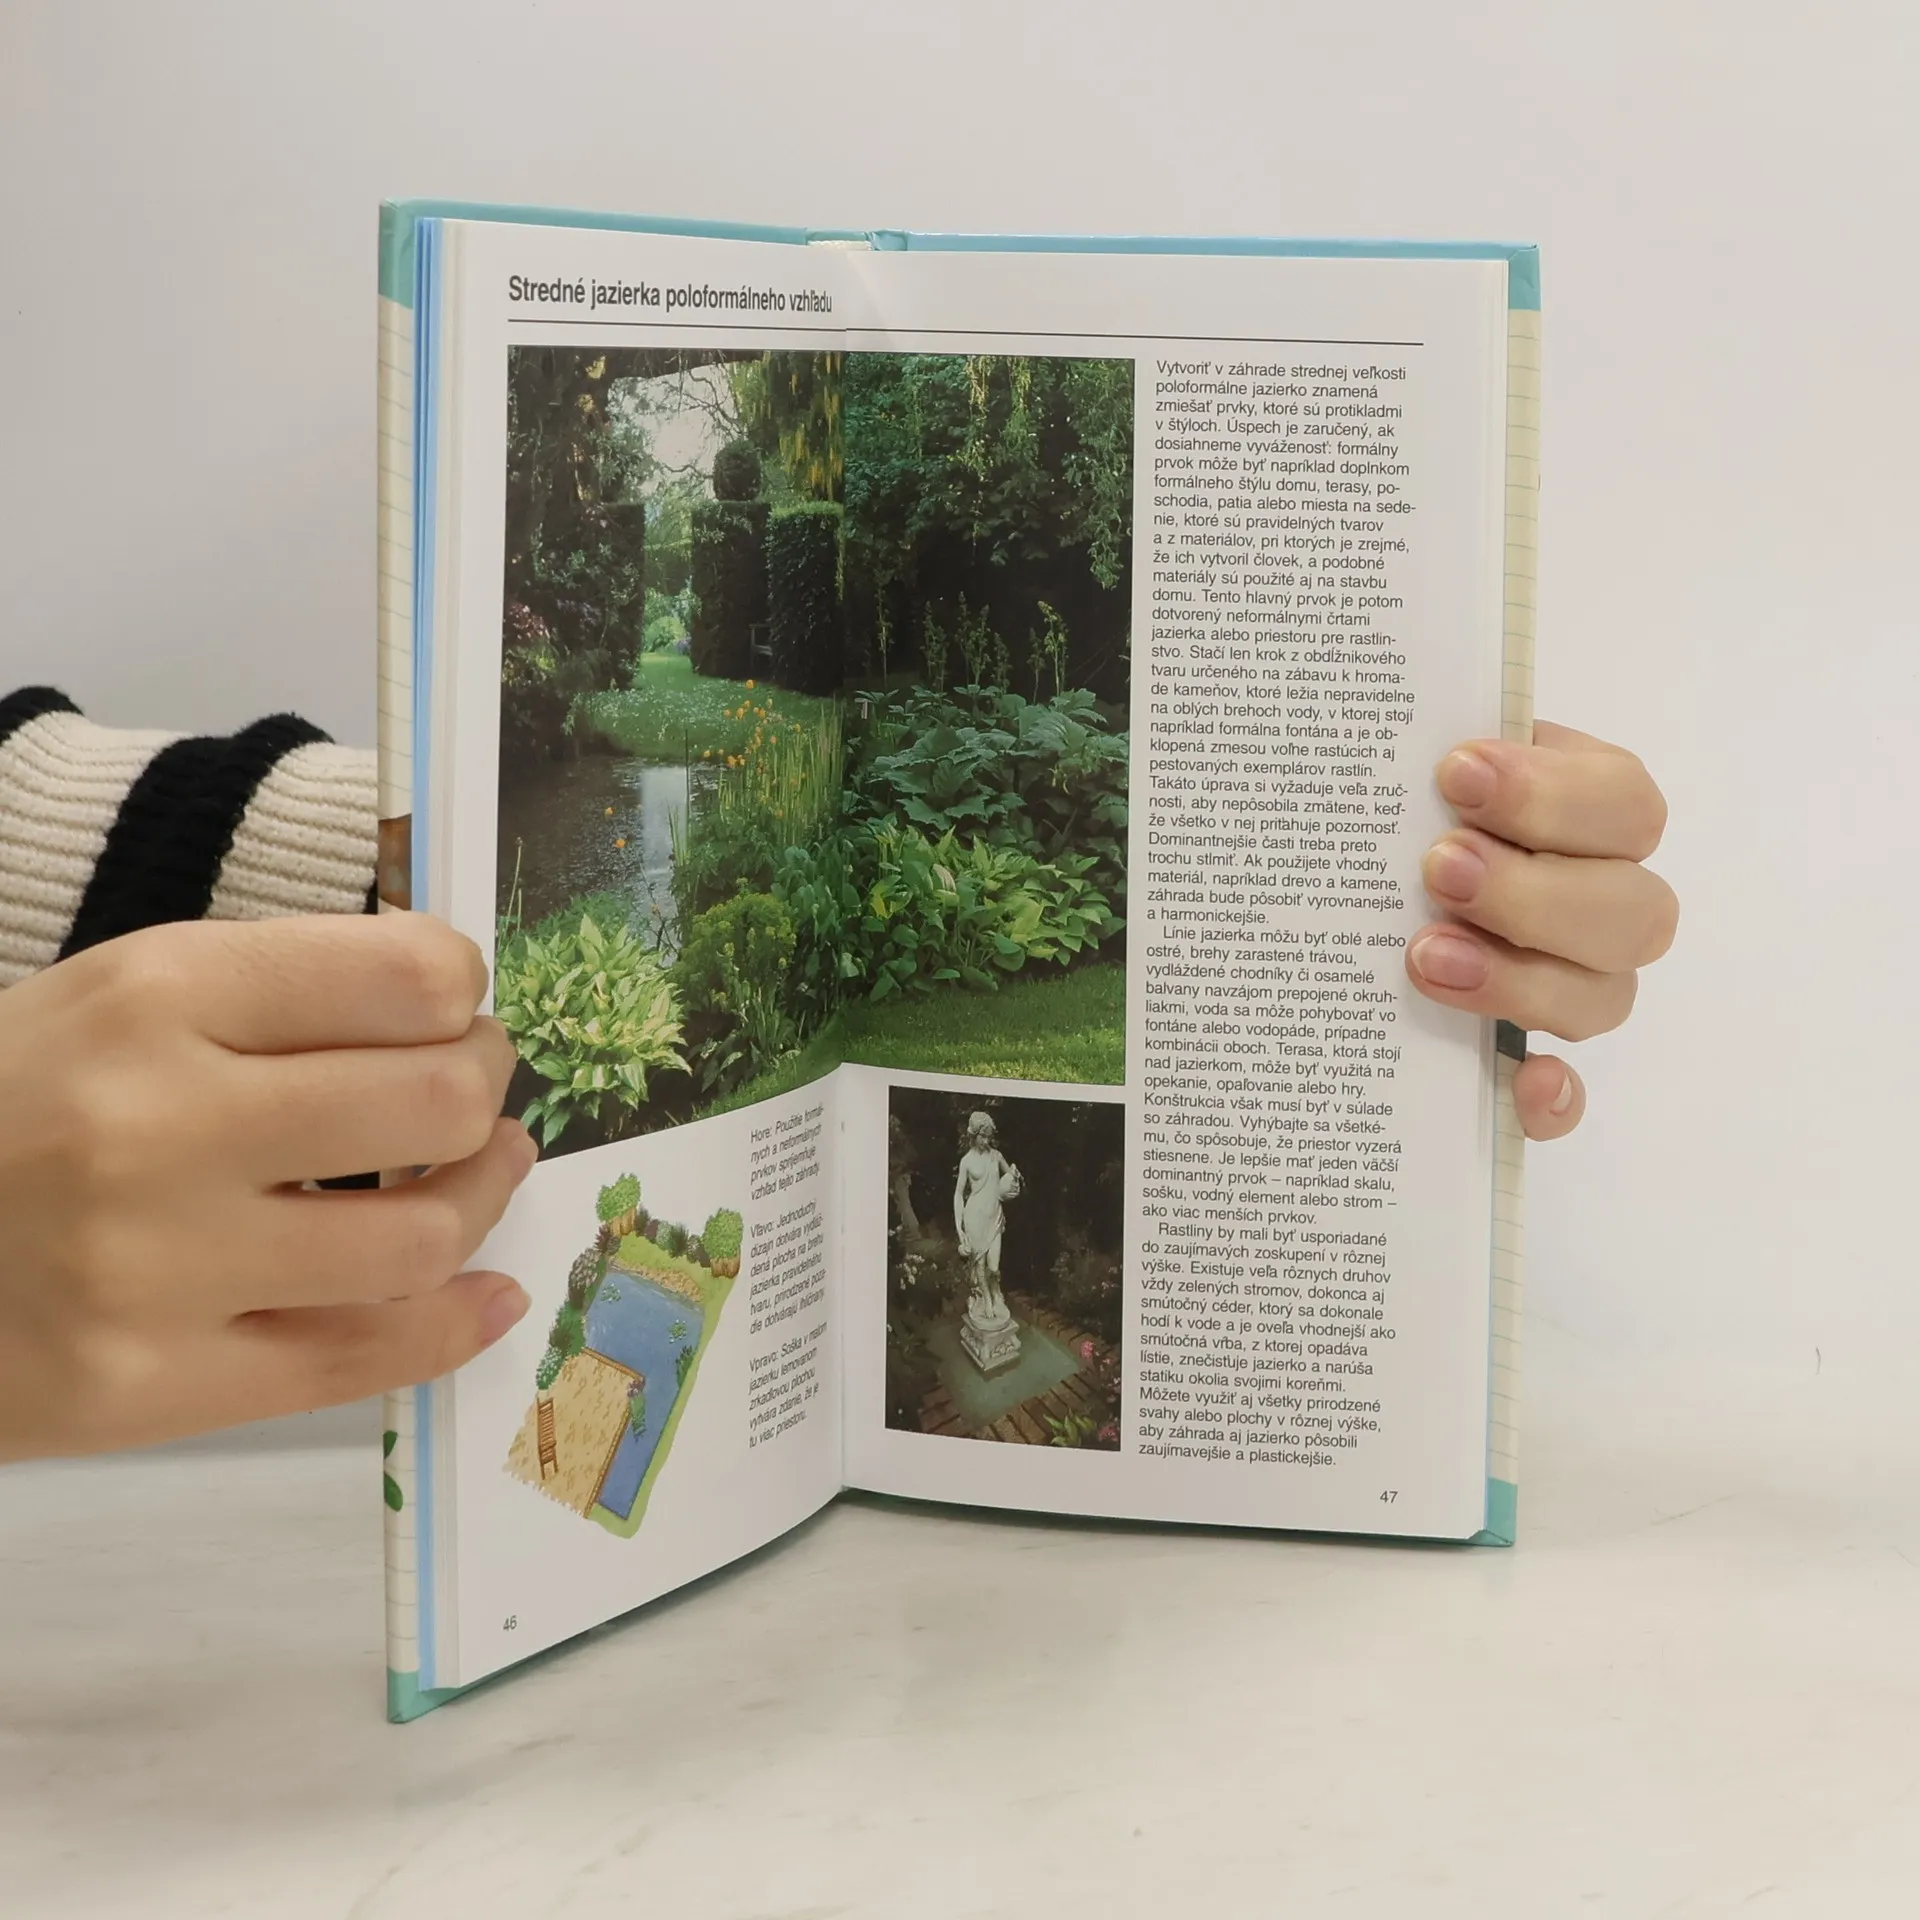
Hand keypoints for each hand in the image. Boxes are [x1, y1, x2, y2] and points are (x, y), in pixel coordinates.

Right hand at [0, 914, 535, 1461]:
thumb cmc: (14, 1104)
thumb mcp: (122, 995)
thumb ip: (282, 993)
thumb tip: (455, 1008)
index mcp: (156, 999)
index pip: (409, 978)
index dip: (461, 992)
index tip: (452, 1007)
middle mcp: (157, 1128)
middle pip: (437, 1103)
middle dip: (485, 1085)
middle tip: (473, 1086)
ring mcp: (153, 1271)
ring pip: (420, 1240)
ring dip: (483, 1197)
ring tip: (478, 1170)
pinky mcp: (147, 1386)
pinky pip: (360, 1362)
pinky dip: (454, 1323)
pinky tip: (486, 1291)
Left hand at [1406, 722, 1675, 1141]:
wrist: (1332, 872)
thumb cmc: (1383, 806)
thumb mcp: (1401, 764)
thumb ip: (1414, 752)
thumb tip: (1384, 727)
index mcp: (1586, 809)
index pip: (1622, 802)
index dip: (1552, 794)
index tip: (1456, 772)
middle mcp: (1600, 898)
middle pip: (1631, 910)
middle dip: (1532, 890)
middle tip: (1439, 867)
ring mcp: (1574, 983)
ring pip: (1603, 998)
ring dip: (1521, 978)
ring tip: (1423, 955)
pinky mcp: (1529, 1057)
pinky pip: (1567, 1097)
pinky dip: (1552, 1098)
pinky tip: (1523, 1081)